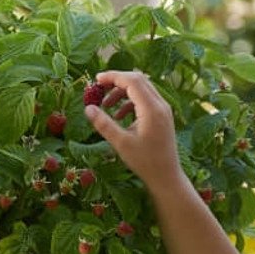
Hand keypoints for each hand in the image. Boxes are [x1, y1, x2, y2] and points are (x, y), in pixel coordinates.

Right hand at [84, 70, 184, 188]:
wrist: (167, 176)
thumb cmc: (145, 162)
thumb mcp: (121, 143)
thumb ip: (104, 124)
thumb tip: (88, 108)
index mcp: (152, 109)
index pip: (132, 81)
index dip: (113, 77)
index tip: (96, 80)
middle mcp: (160, 104)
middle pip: (138, 80)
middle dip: (117, 82)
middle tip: (99, 89)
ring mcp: (163, 109)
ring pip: (142, 89)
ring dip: (122, 93)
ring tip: (106, 107)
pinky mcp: (162, 116)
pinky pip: (145, 100)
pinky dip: (130, 102)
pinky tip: (119, 117)